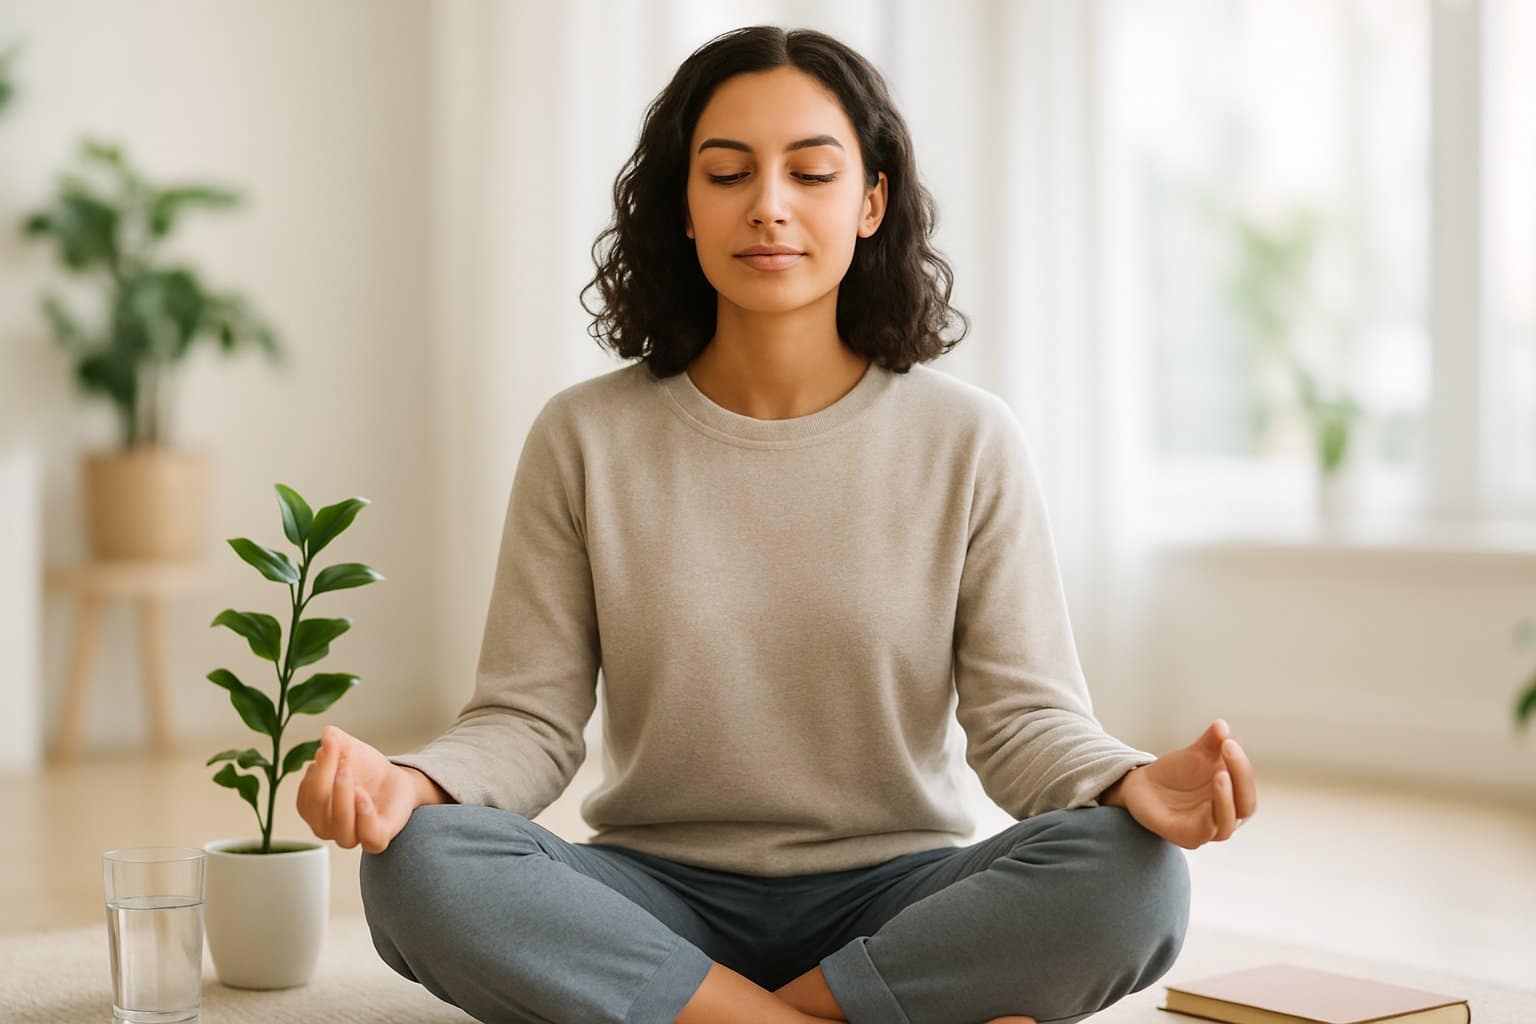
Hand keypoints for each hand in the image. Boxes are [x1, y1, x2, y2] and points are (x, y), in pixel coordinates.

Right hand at [296, 724, 418, 853]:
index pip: (306, 798)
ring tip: (349, 771)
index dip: (315, 773)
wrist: (395, 779)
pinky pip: (369, 837)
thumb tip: (327, 734)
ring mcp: (352, 836)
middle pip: (318, 811)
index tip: (328, 746)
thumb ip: (335, 742)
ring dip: (342, 796)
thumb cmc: (365, 770)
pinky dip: (365, 817)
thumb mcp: (347, 749)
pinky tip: (362, 795)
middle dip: (326, 778)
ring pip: (340, 828)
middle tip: (341, 756)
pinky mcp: (378, 838)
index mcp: (314, 810)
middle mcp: (328, 827)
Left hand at [1119, 719, 1256, 849]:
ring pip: (1226, 823)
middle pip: (1245, 806)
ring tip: (1220, 775)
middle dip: (1240, 777)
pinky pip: (1202, 834)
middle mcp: (1225, 817)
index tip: (1229, 741)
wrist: (1142, 784)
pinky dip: (1208, 820)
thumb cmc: (1177, 773)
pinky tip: (1206, 803)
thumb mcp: (1196, 754)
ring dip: (1226, 799)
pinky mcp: (1185, 837)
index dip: (1242, 765)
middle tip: (1228, 749)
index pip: (1247, 786)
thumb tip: (1222, 725)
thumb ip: (1211, 742)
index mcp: (1233, 797)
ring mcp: (1206, 830)